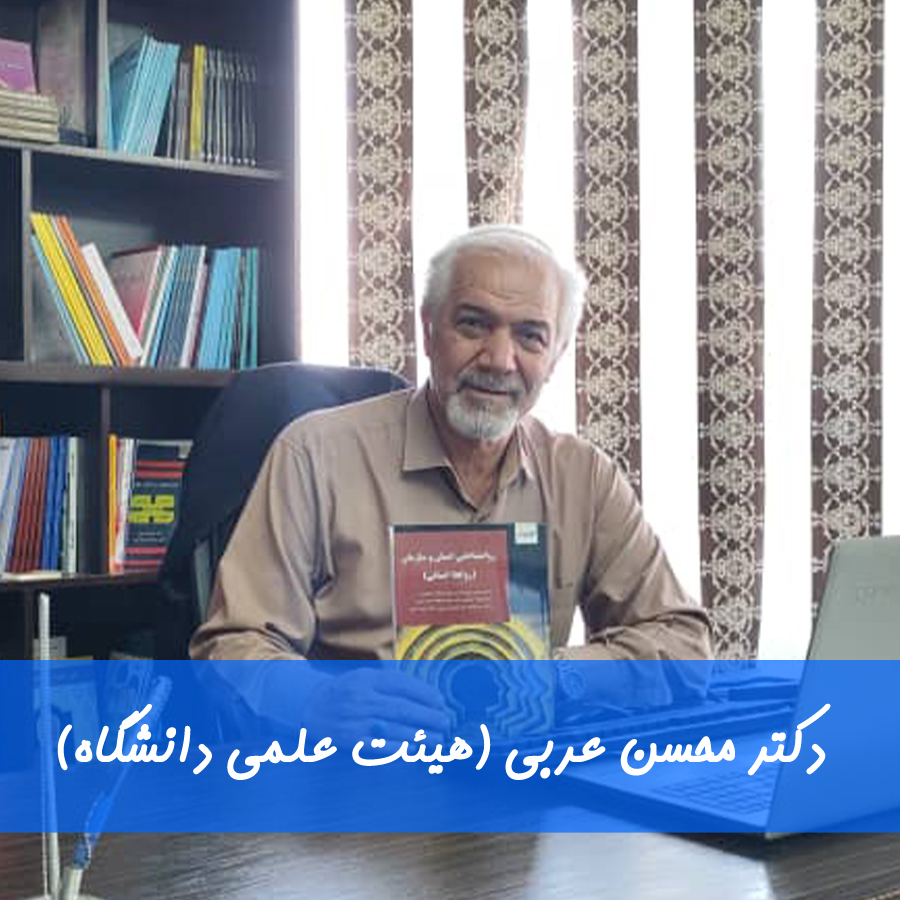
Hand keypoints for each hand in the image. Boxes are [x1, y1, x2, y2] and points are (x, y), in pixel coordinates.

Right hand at [302, 667, 452, 746]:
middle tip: (447, 723)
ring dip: (420, 736)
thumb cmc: (346, 691)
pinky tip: (414, 750)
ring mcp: (354, 721)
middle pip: (401, 708)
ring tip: (439, 740)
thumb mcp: (365, 677)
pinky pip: (378, 747)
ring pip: (393, 729)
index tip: (441, 701)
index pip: (401, 685)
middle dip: (428, 717)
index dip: (424, 694)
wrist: (310, 707)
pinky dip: (398, 749)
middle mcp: (359, 699)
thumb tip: (429, 695)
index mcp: (365, 679)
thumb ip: (393, 684)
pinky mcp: (350, 741)